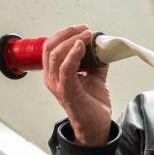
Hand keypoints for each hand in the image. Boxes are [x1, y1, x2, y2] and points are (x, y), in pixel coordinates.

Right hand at [42, 24, 111, 145]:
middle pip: (50, 47)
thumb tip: (103, 48)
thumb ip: (96, 63)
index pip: (51, 46)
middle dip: (67, 34)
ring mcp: (58, 84)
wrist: (96, 125)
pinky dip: (73, 54)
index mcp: (55, 73)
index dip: (64, 34)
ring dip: (73, 40)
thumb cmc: (91, 104)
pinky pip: (66, 68)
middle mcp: (52, 78)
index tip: (81, 28)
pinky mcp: (67, 90)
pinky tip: (81, 46)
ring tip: (87, 36)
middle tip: (85, 30)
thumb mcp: (94, 78)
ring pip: (56, 54)